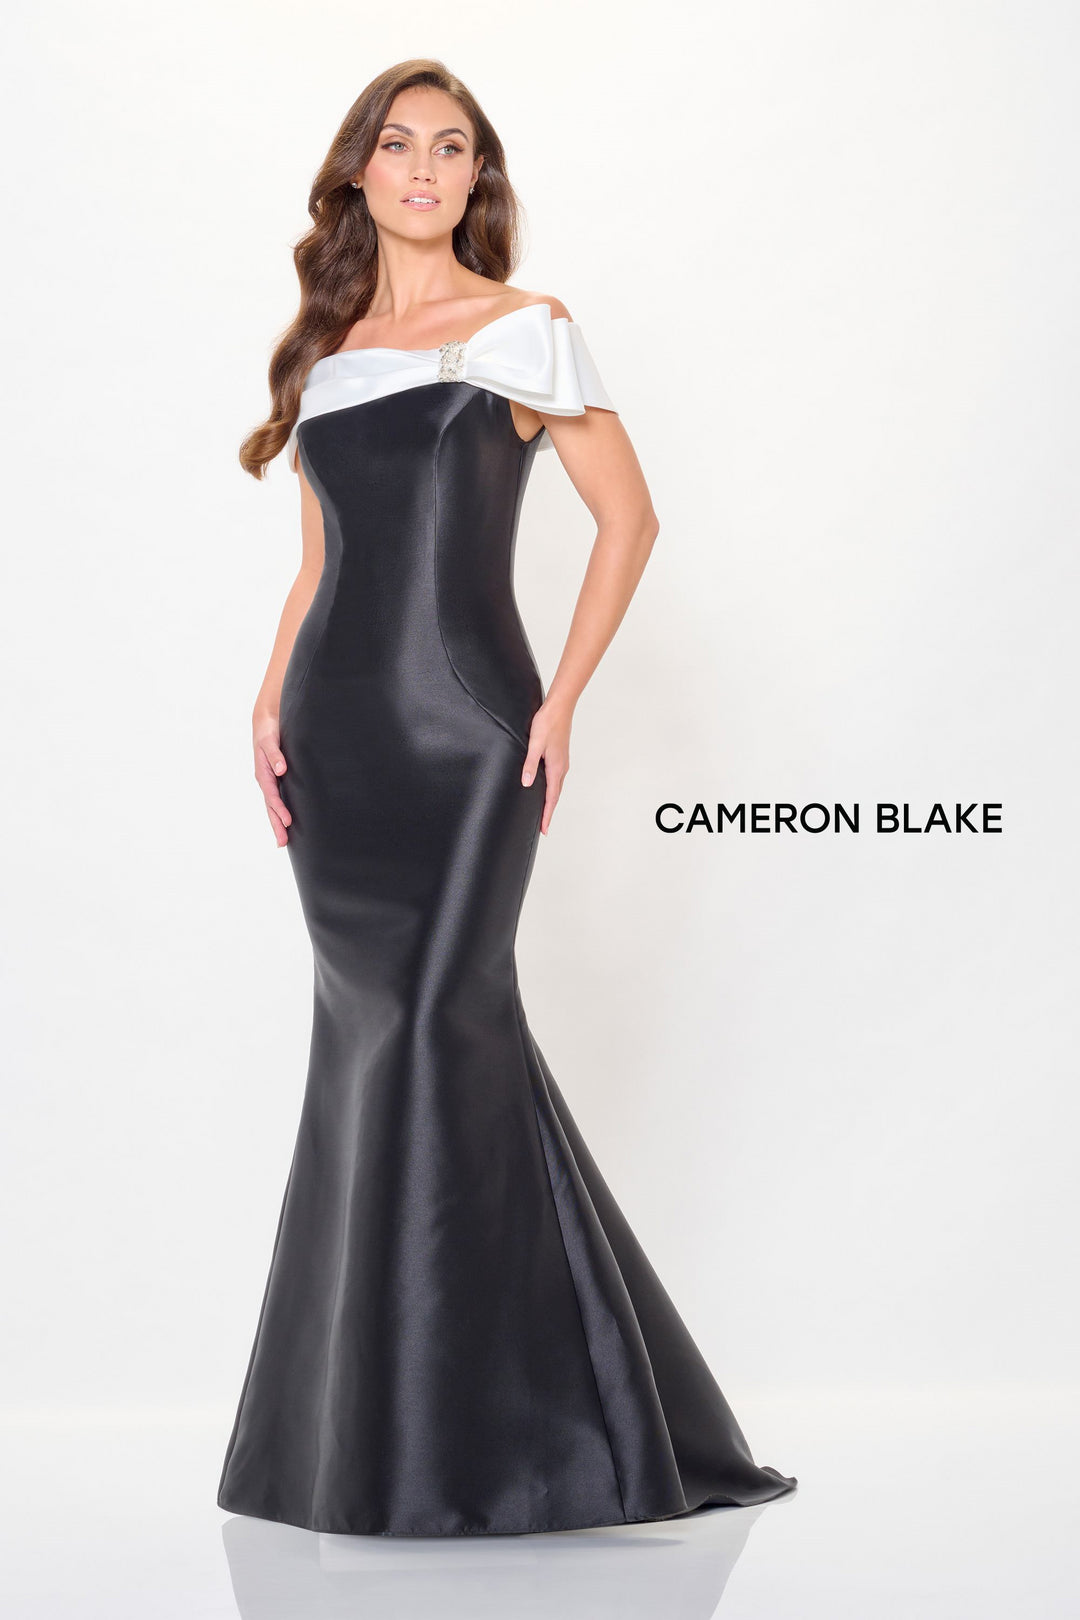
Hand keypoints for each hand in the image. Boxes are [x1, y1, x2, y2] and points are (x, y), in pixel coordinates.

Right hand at [254, 710, 291, 846]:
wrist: (266, 720)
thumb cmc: (268, 730)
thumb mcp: (269, 740)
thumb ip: (275, 754)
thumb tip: (281, 769)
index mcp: (263, 773)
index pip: (272, 796)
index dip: (279, 810)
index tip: (287, 822)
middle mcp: (266, 779)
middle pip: (271, 806)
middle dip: (276, 824)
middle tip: (282, 842)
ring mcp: (270, 779)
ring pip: (273, 804)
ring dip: (277, 821)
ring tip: (283, 839)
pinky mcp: (276, 777)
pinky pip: (277, 797)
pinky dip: (279, 810)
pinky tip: (285, 820)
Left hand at [521, 696, 573, 835]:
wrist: (560, 707)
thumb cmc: (547, 723)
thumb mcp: (535, 744)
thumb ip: (530, 764)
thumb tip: (527, 784)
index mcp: (556, 768)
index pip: (551, 798)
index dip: (547, 814)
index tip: (544, 830)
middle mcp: (562, 768)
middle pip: (555, 796)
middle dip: (549, 812)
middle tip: (543, 827)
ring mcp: (562, 762)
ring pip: (556, 787)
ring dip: (551, 801)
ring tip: (544, 812)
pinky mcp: (560, 757)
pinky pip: (556, 779)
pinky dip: (552, 789)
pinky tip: (546, 788)